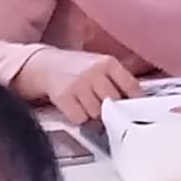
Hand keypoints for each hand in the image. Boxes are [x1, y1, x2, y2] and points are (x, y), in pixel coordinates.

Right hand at [25, 51, 144, 125]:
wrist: (44, 65)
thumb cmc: (77, 69)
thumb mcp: (99, 66)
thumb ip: (117, 81)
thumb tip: (136, 103)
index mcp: (108, 62)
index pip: (131, 87)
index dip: (135, 102)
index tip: (136, 110)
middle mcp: (94, 71)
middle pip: (114, 103)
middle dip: (112, 110)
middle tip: (107, 110)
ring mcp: (78, 83)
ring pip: (97, 113)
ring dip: (94, 115)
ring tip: (87, 105)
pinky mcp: (63, 96)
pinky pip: (80, 118)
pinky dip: (79, 118)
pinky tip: (76, 108)